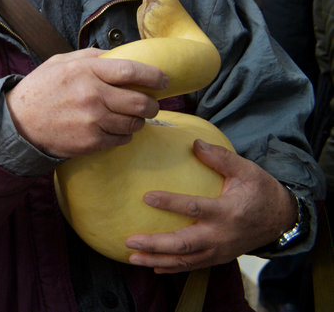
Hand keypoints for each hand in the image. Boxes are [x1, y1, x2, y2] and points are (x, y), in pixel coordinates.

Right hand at [5, 48, 166, 157]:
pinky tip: (113, 129)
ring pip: (134, 124)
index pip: (131, 71)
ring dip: (138, 121)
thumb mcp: (61, 62)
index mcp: (85, 71)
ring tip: (130, 117)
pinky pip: (121, 140)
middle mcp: (92, 95)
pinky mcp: (90, 142)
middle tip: (151, 104)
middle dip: (152, 105)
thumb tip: (121, 55)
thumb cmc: (41, 89)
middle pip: (140, 102)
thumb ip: (92, 56)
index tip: (163, 80)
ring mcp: (92, 121)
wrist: (17, 122)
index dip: (153, 76)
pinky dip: (123, 135)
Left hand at [125, 139, 298, 272]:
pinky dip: (172, 268)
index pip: (194, 208)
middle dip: (155, 244)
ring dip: (157, 260)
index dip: (170, 203)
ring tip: (133, 258)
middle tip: (130, 240)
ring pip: (184, 261)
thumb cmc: (261, 191)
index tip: (146, 197)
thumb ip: (221, 158)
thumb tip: (195, 143)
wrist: (282, 220)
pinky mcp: (218, 258)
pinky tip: (152, 267)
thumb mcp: (247, 170)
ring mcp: (219, 251)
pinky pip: (192, 266)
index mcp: (226, 212)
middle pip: (183, 244)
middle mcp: (220, 236)